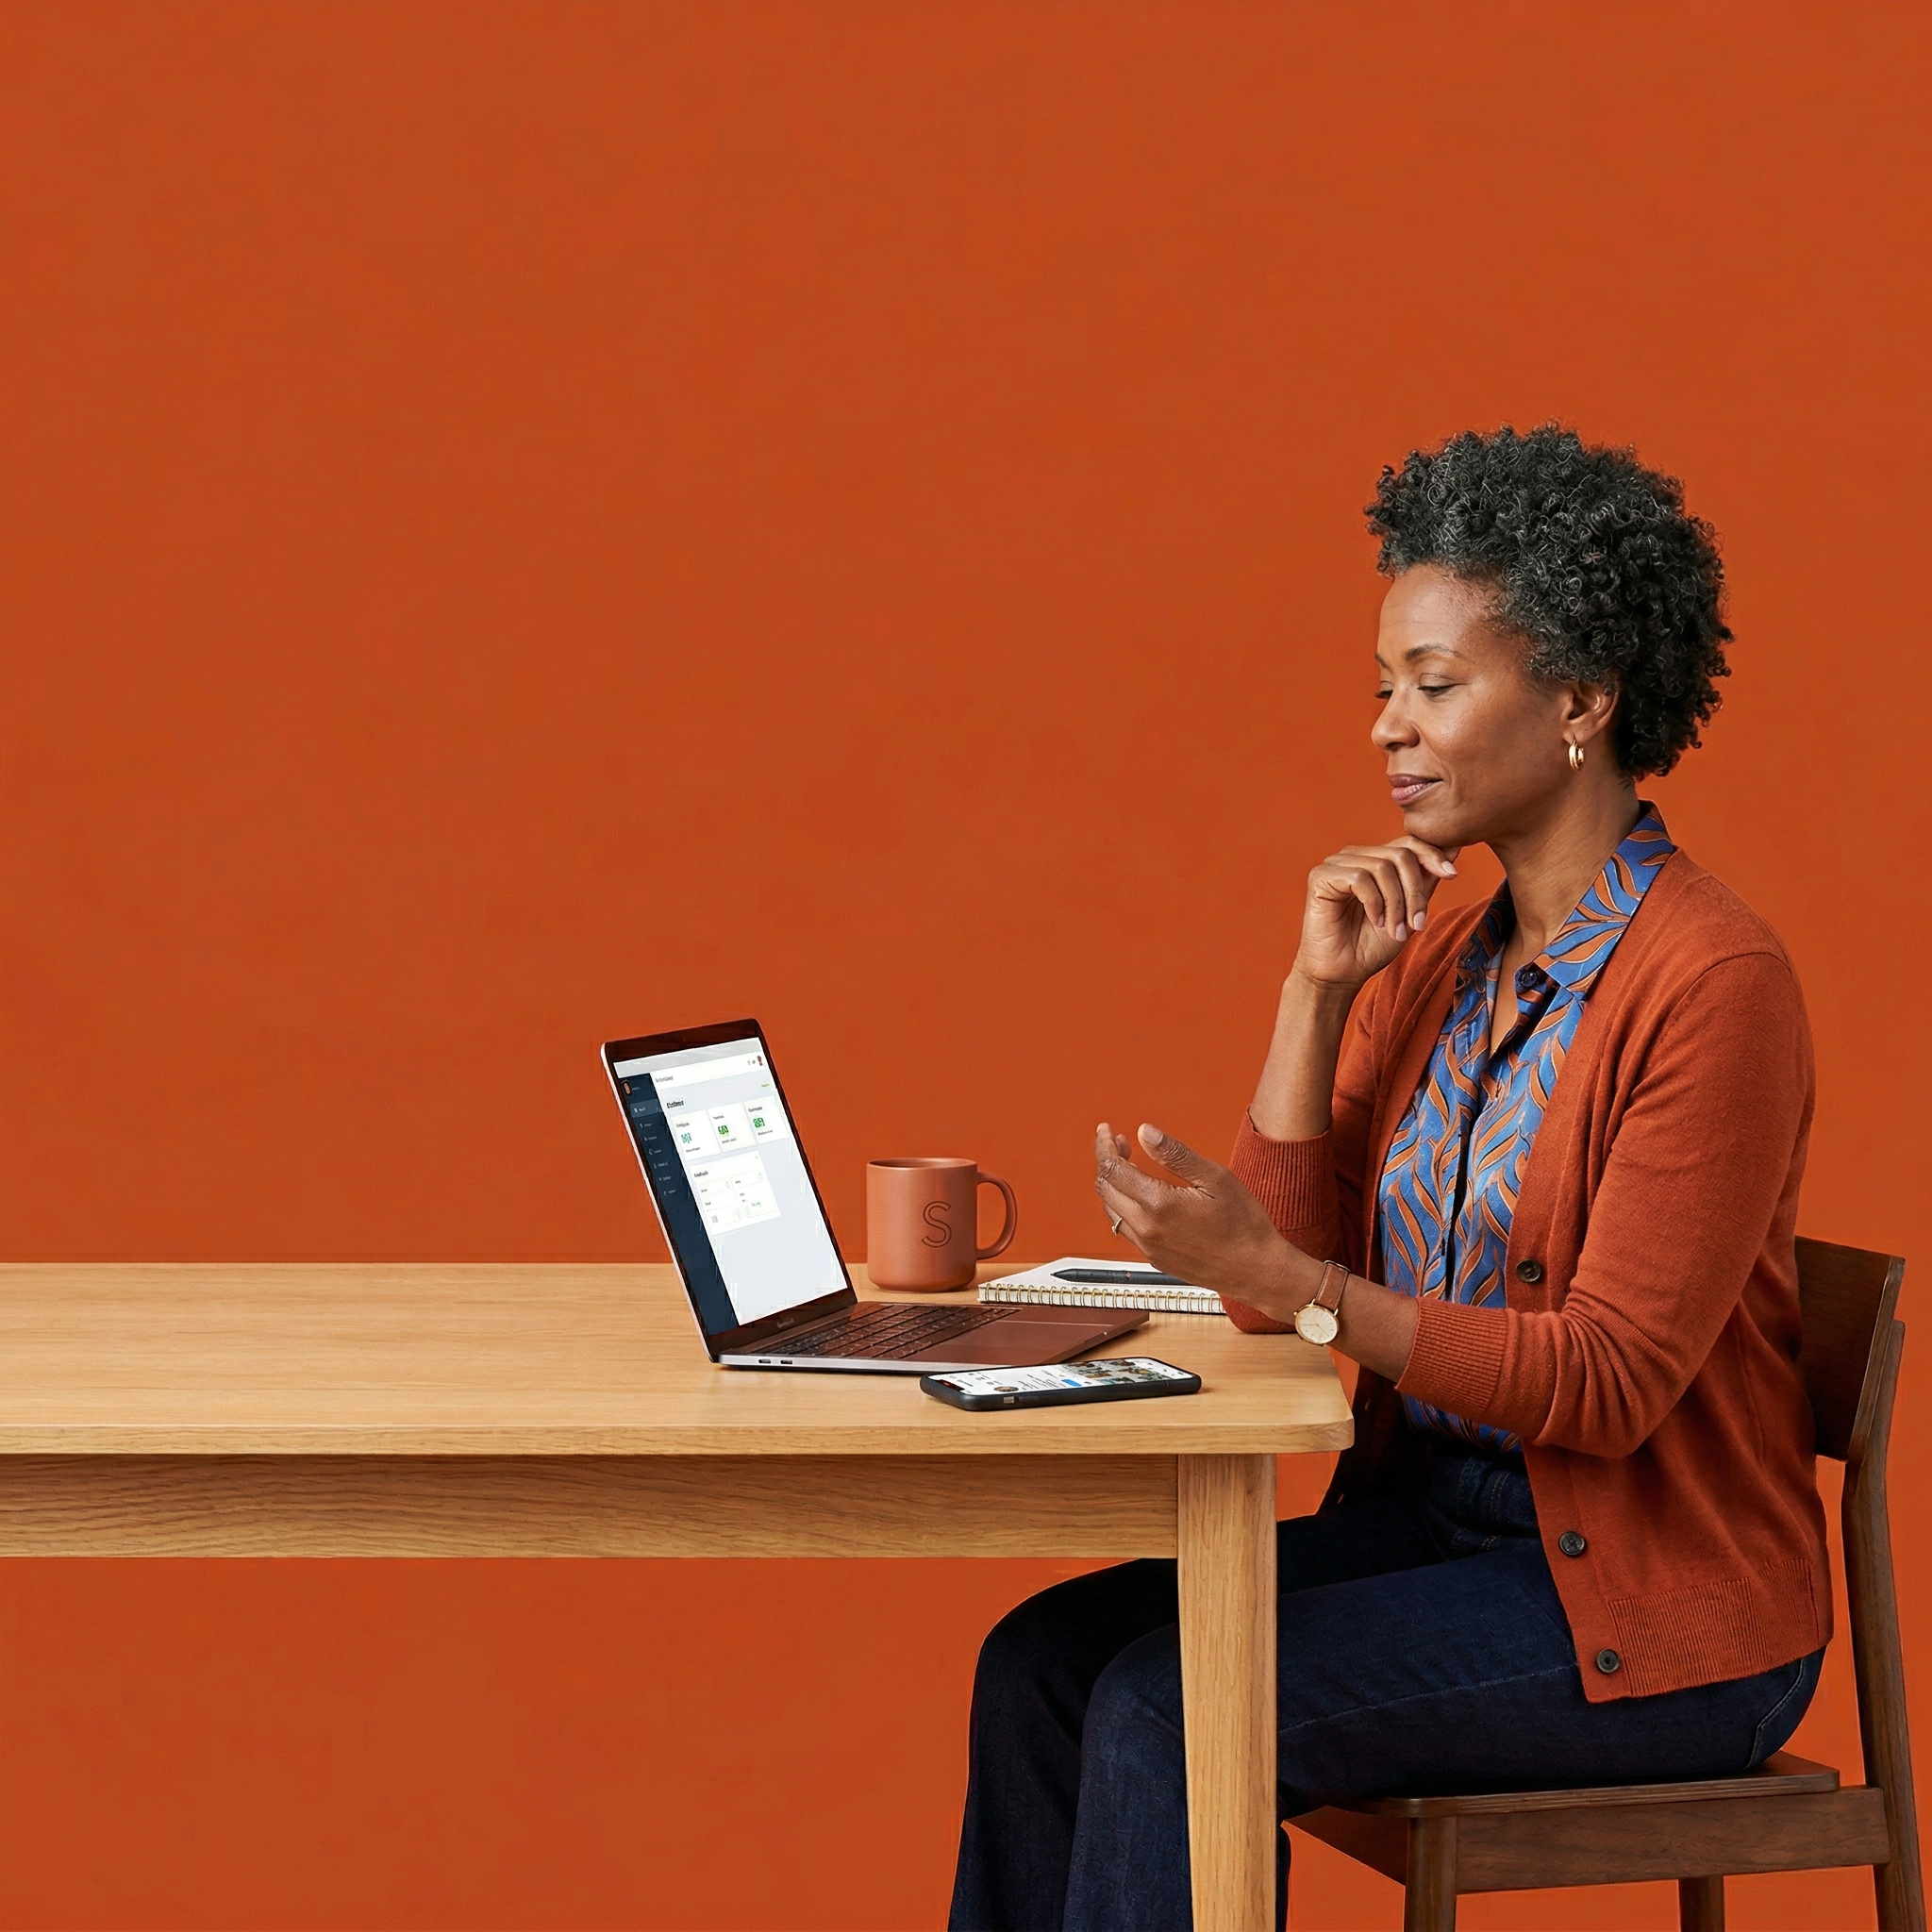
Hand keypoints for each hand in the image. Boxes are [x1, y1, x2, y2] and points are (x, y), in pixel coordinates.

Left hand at [1092, 1122, 1305, 1307]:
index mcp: (1158, 1204)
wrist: (1256, 1270)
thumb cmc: (1243, 1225)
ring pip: (1111, 1210)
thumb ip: (1175, 1154)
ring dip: (1113, 1185)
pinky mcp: (1155, 1258)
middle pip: (1105, 1189)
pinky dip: (1123, 1206)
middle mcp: (1146, 1228)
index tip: (1106, 1131)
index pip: (1113, 1169)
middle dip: (1107, 1161)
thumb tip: (1145, 1132)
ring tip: (1130, 1166)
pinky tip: (1140, 1196)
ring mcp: (1148, 1247)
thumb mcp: (1214, 1177)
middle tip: (1120, 1144)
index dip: (1104, 1146)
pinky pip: (1125, 1228)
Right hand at [1293, 837, 1458, 989]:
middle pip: (1400, 855)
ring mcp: (1337, 864)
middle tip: (1417, 924)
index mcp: (1375, 860)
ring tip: (1396, 930)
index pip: (1408, 842)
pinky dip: (1375, 903)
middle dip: (1415, 891)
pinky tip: (1376, 921)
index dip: (1432, 854)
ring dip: (1396, 903)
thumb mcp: (1409, 910)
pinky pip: (1359, 878)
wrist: (1343, 972)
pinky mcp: (1321, 876)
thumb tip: (1455, 846)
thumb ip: (1426, 880)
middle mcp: (1356, 856)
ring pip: (1383, 867)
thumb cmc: (1372, 945)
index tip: (1452, 874)